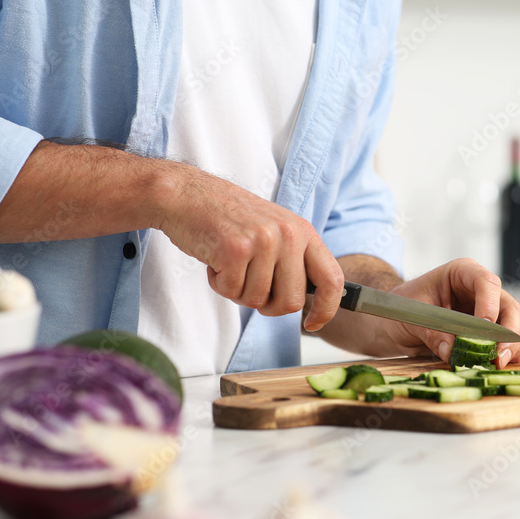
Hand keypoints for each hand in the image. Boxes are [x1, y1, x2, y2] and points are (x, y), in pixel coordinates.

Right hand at [154, 164, 343, 329]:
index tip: (312, 324)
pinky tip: (215, 260)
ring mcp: (263, 241)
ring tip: (229, 262)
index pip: (332, 279)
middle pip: (290, 302)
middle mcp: (288, 235)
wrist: (187, 194)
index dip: (326, 309)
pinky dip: (219, 283)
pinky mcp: (235, 249)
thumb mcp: (275, 230)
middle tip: (249, 284)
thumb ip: (294, 260)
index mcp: (303, 231)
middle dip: (267, 305)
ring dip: (237, 290)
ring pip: (257, 300)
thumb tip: (307, 300)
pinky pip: (231, 292)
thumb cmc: (229, 217)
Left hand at [380, 258, 519, 367]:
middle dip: (510, 334)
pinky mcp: (496, 331)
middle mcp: (484, 290)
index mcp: (463, 273)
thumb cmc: (406, 308)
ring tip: (498, 363)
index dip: (490, 304)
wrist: (400, 321)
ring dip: (516, 346)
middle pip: (512, 307)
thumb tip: (452, 351)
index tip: (484, 328)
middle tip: (497, 357)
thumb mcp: (412, 317)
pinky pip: (516, 340)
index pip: (487, 282)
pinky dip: (512, 354)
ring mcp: (494, 310)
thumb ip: (432, 332)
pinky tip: (496, 365)